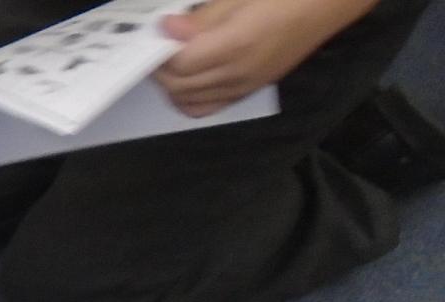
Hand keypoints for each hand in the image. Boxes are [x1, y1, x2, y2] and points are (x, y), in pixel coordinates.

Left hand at [156, 0, 373, 116]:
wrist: (330, 4)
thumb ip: (202, 18)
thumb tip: (168, 30)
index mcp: (237, 46)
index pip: (180, 64)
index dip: (161, 50)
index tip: (158, 31)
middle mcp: (240, 74)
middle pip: (180, 87)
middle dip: (160, 69)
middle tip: (158, 47)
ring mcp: (247, 86)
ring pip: (190, 103)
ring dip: (173, 86)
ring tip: (172, 62)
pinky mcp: (252, 89)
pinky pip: (210, 106)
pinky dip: (191, 96)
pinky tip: (192, 75)